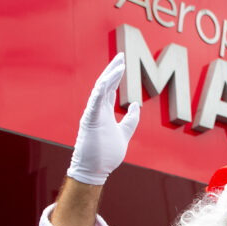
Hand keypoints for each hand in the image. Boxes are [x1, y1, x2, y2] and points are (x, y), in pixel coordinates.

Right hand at [67, 53, 140, 184]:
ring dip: (109, 76)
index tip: (122, 62)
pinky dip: (100, 90)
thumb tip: (136, 104)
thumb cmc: (106, 154)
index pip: (110, 88)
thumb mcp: (124, 133)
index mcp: (104, 112)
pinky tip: (107, 80)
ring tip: (119, 64)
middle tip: (121, 55)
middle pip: (105, 84)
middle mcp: (97, 110)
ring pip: (100, 90)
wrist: (95, 170)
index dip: (116, 75)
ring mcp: (93, 114)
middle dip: (113, 69)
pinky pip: (94, 102)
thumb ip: (131, 119)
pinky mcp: (90, 121)